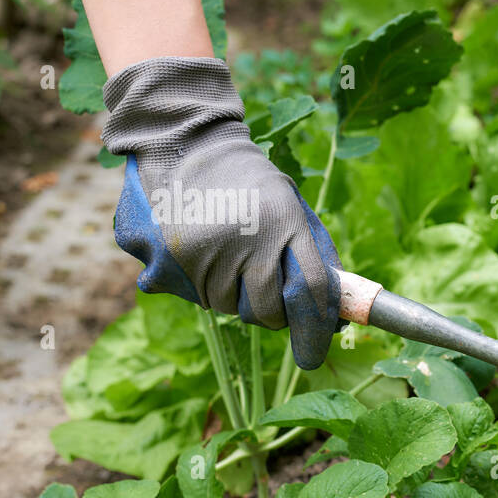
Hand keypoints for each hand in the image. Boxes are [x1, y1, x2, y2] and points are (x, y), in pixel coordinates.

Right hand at [102, 56, 340, 368]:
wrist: (184, 142)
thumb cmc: (251, 182)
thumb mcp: (293, 208)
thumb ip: (314, 259)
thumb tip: (333, 319)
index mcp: (284, 224)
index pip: (309, 292)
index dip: (315, 330)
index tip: (313, 356)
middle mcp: (243, 241)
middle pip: (267, 312)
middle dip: (271, 311)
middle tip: (261, 278)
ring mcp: (200, 253)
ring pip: (228, 308)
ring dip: (234, 293)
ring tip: (227, 249)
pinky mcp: (163, 259)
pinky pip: (192, 296)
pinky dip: (199, 284)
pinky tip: (199, 247)